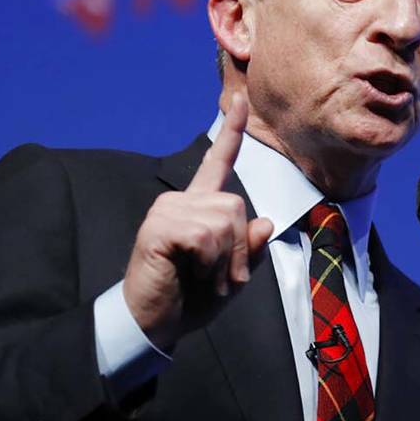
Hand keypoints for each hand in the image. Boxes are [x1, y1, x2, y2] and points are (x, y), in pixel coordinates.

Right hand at [122, 94, 273, 348]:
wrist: (154, 321)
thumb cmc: (189, 298)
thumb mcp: (231, 277)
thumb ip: (249, 250)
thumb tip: (265, 222)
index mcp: (199, 206)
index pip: (218, 162)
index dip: (232, 132)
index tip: (239, 99)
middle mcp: (181, 201)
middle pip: (236, 206)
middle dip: (236, 250)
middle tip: (215, 277)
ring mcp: (168, 210)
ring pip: (224, 222)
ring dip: (222, 261)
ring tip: (201, 277)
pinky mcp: (159, 226)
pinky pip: (205, 236)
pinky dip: (207, 263)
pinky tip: (187, 271)